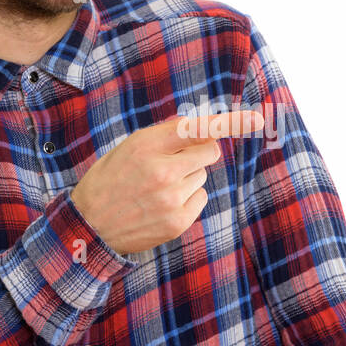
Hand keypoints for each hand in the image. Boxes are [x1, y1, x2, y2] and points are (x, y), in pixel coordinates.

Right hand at [69, 109, 265, 255]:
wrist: (87, 227)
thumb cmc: (109, 180)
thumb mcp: (127, 148)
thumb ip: (163, 135)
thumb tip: (199, 126)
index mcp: (145, 146)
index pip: (196, 128)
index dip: (230, 122)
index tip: (258, 118)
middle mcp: (161, 171)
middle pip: (208, 151)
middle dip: (197, 153)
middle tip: (171, 163)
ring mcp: (171, 199)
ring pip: (202, 176)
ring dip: (187, 178)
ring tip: (156, 189)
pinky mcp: (177, 221)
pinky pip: (201, 197)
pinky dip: (187, 198)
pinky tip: (162, 205)